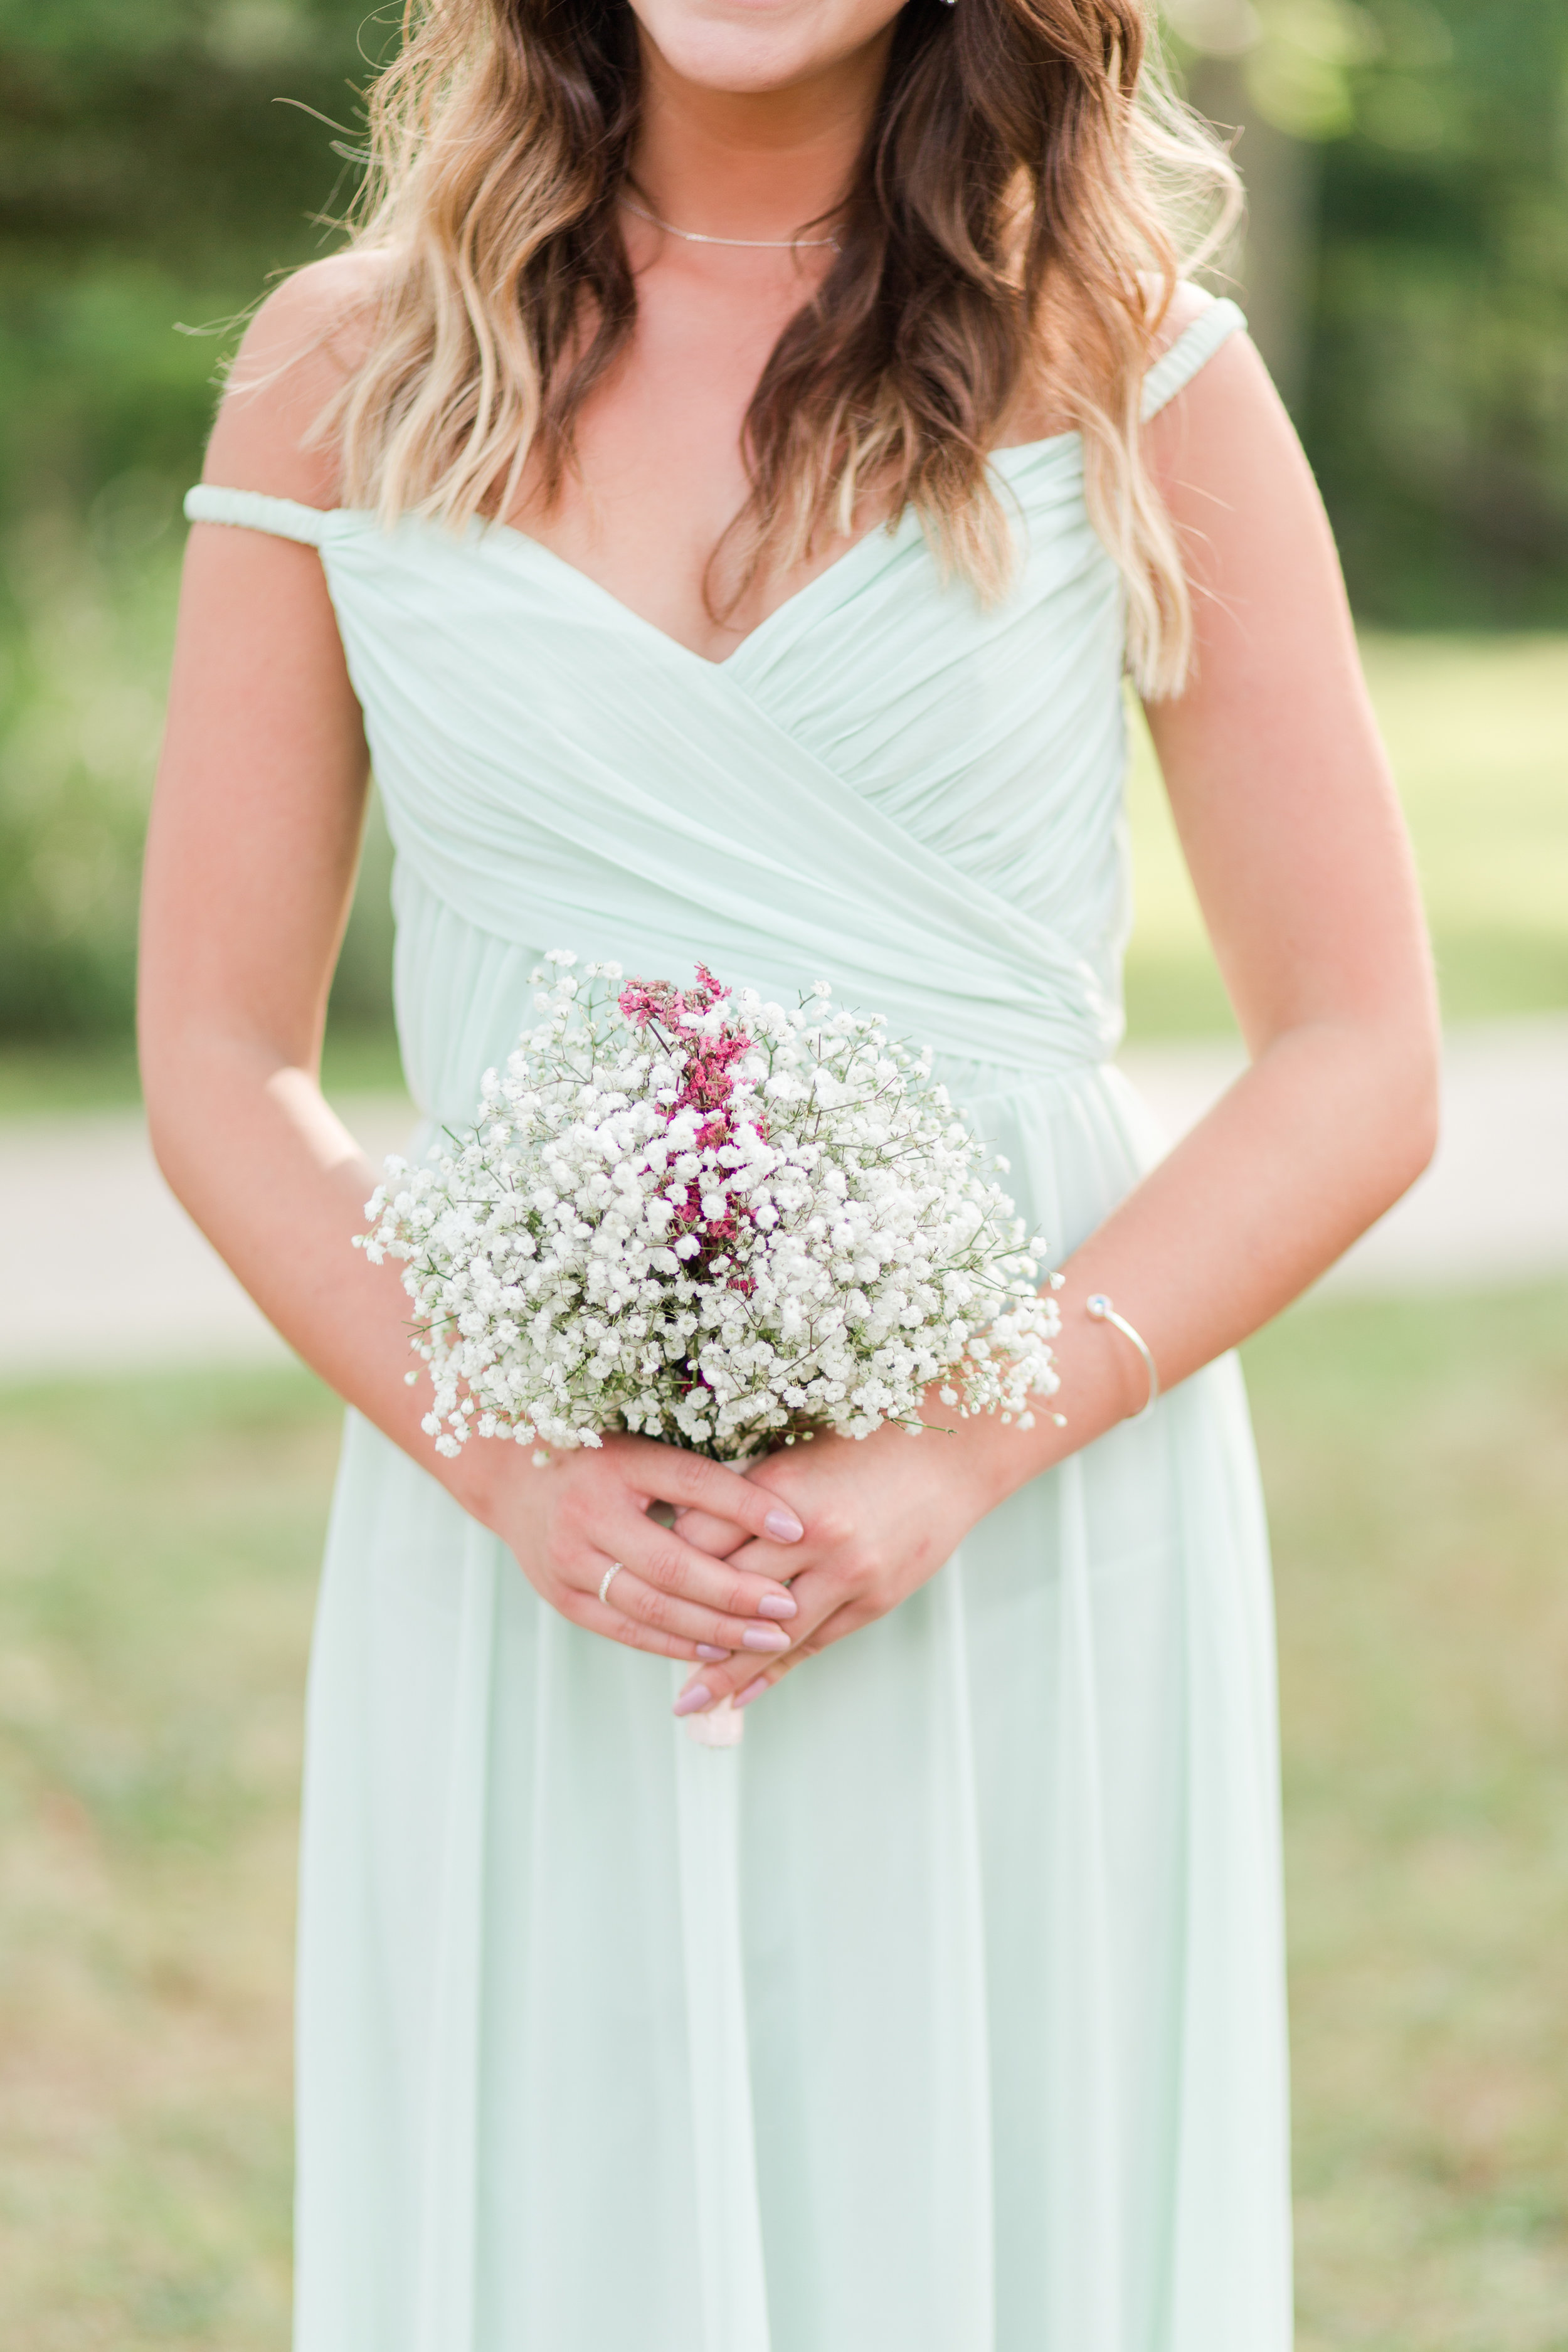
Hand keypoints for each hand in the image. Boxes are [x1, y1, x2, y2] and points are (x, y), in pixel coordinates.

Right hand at [473, 1433, 807, 1663]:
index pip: (693, 1483)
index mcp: (617, 1463)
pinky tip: (715, 1648)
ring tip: (768, 1638)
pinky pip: (627, 1629)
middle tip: (789, 1607)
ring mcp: (569, 1561)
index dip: (747, 1506)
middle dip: (737, 1592)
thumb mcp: (645, 1449)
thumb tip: (781, 1510)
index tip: (798, 1527)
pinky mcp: (562, 1598)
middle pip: (673, 1563)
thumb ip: (699, 1478)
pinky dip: (674, 1644)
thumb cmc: (599, 1459)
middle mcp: (588, 1514)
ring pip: (652, 1607)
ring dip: (715, 1629)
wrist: (512, 1478)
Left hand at [669, 1420, 999, 1717]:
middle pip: (730, 1591)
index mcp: (782, 1489)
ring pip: (771, 1636)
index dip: (663, 1557)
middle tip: (637, 1650)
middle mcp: (813, 1535)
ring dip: (725, 1672)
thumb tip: (681, 1531)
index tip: (628, 1574)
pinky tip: (742, 1694)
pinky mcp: (874, 1600)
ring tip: (686, 1703)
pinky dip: (775, 1671)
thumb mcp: (797, 1454)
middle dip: (682, 1624)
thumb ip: (745, 1495)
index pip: (702, 1535)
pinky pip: (814, 1645)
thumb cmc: (865, 1442)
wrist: (951, 1459)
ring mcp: (848, 1573)